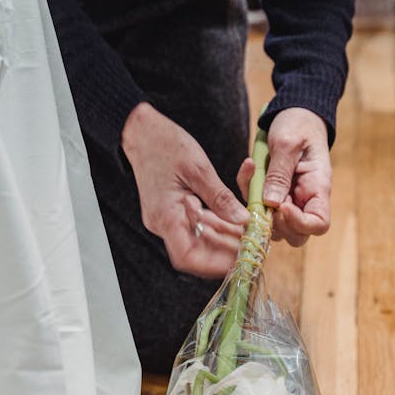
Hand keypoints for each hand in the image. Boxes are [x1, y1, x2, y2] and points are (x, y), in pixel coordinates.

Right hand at [121, 103, 248, 277]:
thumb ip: (220, 197)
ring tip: (251, 237)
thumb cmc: (165, 144)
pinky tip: (238, 224)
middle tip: (253, 248)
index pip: (187, 256)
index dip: (214, 264)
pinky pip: (198, 227)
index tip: (239, 260)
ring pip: (200, 241)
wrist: (141, 131)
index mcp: (165, 215)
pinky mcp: (173, 212)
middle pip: (197, 252)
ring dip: (225, 241)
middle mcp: (164, 223)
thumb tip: (243, 220)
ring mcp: (168, 218)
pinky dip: (218, 227)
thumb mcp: (198, 168)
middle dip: (225, 254)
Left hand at [237, 107, 331, 246]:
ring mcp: (288, 199)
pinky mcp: (271, 194)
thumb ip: (279, 174)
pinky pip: (257, 206)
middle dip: (275, 224)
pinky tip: (248, 167)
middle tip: (264, 201)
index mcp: (318, 188)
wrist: (295, 113)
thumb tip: (272, 204)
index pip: (319, 224)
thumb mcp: (287, 144)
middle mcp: (304, 200)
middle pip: (295, 234)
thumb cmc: (298, 124)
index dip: (300, 224)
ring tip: (253, 175)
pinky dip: (248, 191)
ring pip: (273, 225)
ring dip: (257, 208)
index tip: (283, 207)